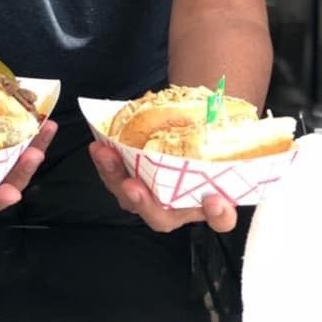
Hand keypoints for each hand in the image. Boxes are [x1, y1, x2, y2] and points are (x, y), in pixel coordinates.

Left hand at [89, 140, 237, 233]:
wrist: (186, 126)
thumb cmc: (206, 132)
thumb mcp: (217, 129)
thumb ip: (219, 126)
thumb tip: (217, 103)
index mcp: (211, 198)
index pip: (221, 218)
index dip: (219, 214)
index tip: (214, 199)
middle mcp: (179, 206)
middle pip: (164, 217)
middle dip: (146, 203)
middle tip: (135, 187)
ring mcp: (152, 198)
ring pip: (132, 200)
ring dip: (115, 178)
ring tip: (106, 155)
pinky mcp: (131, 186)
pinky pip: (116, 182)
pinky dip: (106, 165)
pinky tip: (99, 147)